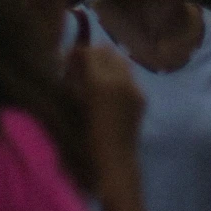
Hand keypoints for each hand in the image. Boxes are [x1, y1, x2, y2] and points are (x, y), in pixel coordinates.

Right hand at [67, 43, 144, 173]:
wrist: (115, 159)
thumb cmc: (88, 137)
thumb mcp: (76, 105)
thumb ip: (74, 80)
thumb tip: (70, 63)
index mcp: (100, 81)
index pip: (90, 52)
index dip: (78, 52)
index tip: (69, 58)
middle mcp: (120, 78)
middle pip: (107, 51)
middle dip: (93, 54)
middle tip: (81, 64)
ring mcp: (134, 85)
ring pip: (121, 60)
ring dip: (108, 62)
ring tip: (97, 75)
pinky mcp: (142, 95)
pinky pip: (129, 76)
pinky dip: (119, 75)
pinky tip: (111, 89)